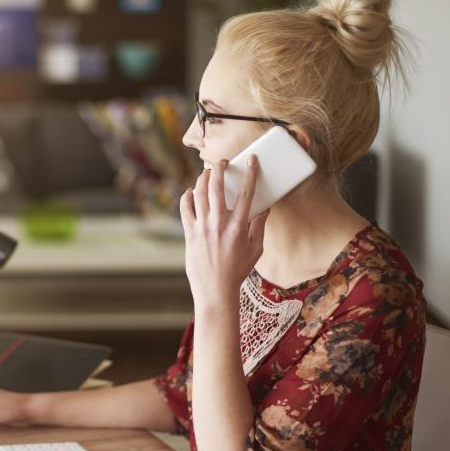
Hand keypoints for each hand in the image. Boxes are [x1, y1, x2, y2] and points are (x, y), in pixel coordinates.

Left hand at [180, 155, 268, 310]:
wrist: (215, 289)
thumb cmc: (237, 270)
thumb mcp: (256, 249)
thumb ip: (259, 226)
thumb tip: (264, 208)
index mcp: (238, 227)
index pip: (246, 193)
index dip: (250, 173)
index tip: (252, 161)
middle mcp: (218, 224)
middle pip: (217, 187)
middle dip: (219, 169)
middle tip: (222, 162)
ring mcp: (202, 228)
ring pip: (199, 194)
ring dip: (203, 180)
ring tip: (207, 174)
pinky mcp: (189, 233)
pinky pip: (185, 209)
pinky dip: (187, 197)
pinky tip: (191, 192)